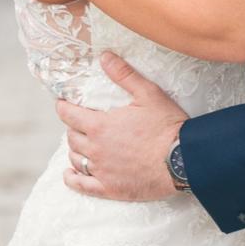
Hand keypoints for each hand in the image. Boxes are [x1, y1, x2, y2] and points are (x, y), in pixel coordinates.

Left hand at [56, 54, 185, 202]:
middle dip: (73, 127)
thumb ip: (123, 74)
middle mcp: (95, 149)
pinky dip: (72, 178)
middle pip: (72, 136)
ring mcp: (101, 171)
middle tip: (80, 122)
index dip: (63, 107)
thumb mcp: (148, 92)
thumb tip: (104, 57)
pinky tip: (70, 174)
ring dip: (75, 149)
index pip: (68, 114)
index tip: (62, 103)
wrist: (182, 160)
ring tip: (81, 144)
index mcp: (99, 125)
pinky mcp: (110, 188)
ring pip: (76, 159)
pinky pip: (82, 186)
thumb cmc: (166, 125)